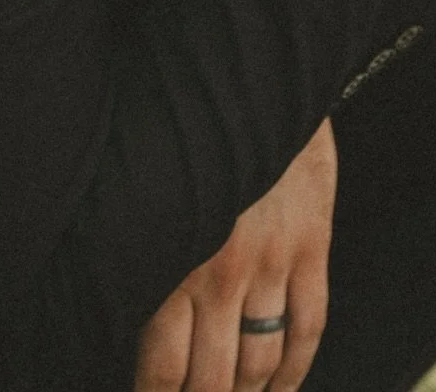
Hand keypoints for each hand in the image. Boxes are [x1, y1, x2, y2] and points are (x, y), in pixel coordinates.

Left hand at [133, 118, 335, 391]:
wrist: (261, 76)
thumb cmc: (192, 128)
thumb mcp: (149, 193)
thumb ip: (142, 255)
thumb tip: (122, 314)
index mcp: (170, 265)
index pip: (160, 375)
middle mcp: (221, 274)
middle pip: (213, 382)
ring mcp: (273, 262)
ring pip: (260, 362)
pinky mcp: (313, 244)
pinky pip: (309, 324)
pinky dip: (296, 369)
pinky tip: (282, 387)